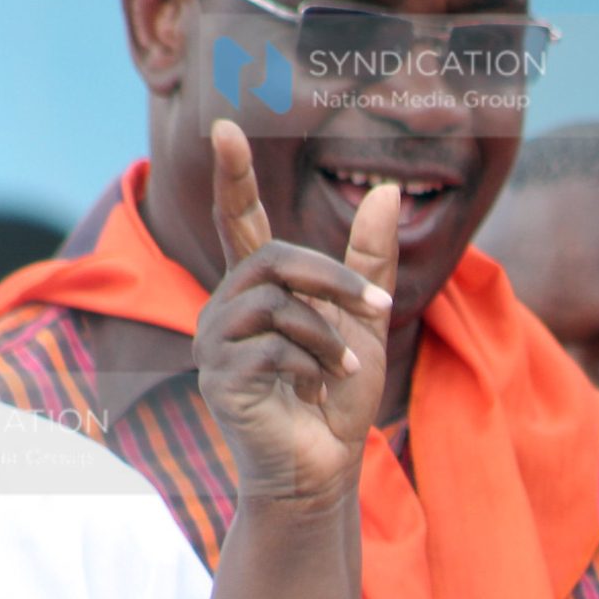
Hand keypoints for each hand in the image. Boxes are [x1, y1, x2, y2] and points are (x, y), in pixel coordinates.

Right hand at [193, 120, 395, 513]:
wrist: (324, 470)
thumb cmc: (338, 401)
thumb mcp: (366, 323)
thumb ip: (369, 261)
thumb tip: (384, 189)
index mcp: (257, 290)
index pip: (238, 220)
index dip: (232, 177)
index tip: (223, 127)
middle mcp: (226, 308)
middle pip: (273, 256)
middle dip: (334, 278)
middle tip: (378, 305)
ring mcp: (215, 343)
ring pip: (275, 300)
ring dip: (328, 332)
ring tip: (344, 369)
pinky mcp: (218, 377)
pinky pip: (271, 344)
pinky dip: (312, 362)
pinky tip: (320, 389)